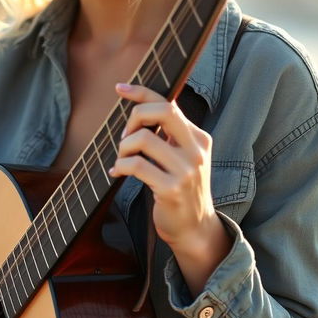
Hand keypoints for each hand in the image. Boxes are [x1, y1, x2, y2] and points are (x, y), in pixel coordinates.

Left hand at [109, 83, 216, 249]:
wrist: (195, 229)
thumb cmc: (182, 189)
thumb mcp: (184, 156)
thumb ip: (171, 133)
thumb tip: (144, 104)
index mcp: (199, 138)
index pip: (170, 104)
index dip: (142, 92)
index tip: (120, 88)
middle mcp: (196, 151)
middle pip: (163, 111)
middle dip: (136, 117)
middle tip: (125, 135)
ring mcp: (186, 171)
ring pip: (144, 139)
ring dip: (124, 147)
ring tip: (122, 159)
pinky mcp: (171, 189)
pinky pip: (136, 165)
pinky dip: (121, 166)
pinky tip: (118, 172)